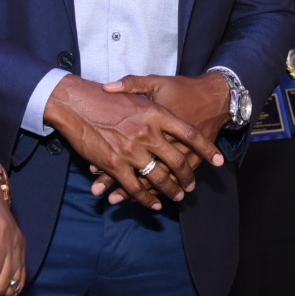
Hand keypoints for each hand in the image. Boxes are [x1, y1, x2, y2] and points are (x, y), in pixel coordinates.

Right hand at [44, 75, 222, 210]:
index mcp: (156, 113)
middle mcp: (148, 132)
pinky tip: (153, 203)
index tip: (218, 161)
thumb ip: (157, 107)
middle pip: (177, 160)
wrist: (75, 102)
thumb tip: (172, 120)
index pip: (190, 134)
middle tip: (191, 186)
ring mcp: (131, 150)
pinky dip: (146, 198)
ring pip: (159, 177)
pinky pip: (136, 187)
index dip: (206, 149)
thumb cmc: (105, 97)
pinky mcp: (114, 164)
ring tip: (177, 196)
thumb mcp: (137, 92)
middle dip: (187, 177)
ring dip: (170, 190)